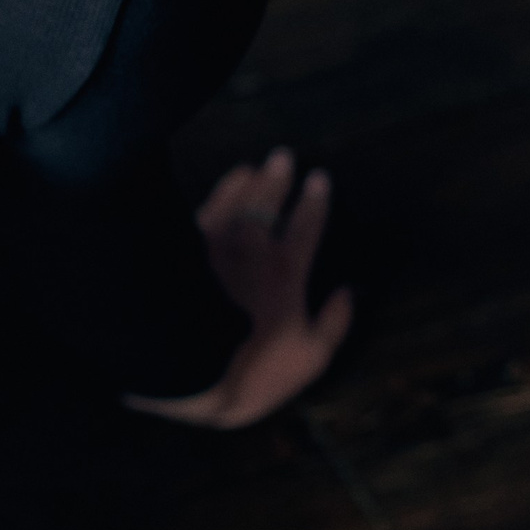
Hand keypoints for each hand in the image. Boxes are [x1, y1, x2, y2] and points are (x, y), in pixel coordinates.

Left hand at [123, 147, 354, 430]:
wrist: (189, 371)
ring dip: (242, 185)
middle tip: (283, 157)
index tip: (320, 178)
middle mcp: (247, 253)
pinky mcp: (181, 257)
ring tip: (251, 169)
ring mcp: (210, 252)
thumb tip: (348, 291)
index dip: (313, 203)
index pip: (304, 228)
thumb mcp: (308, 356)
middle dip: (276, 181)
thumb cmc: (254, 369)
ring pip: (228, 207)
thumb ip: (333, 323)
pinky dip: (211, 202)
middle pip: (262, 207)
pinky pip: (199, 219)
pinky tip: (215, 196)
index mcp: (284, 274)